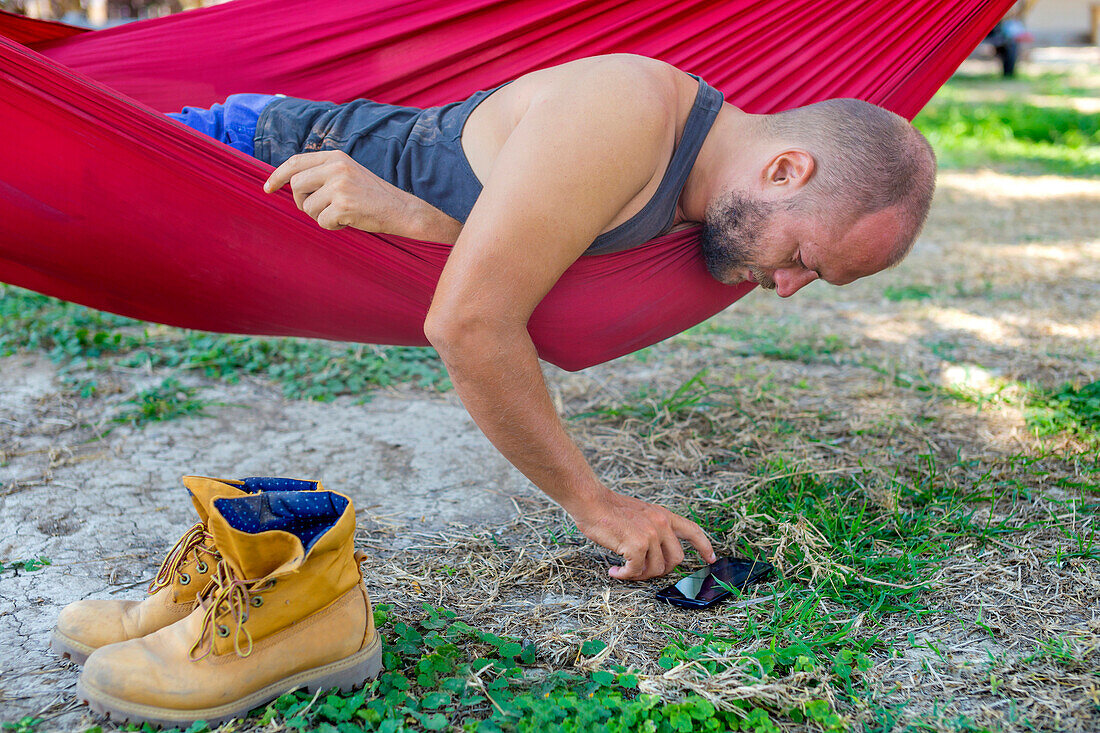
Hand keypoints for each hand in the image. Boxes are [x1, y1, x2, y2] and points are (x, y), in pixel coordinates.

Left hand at [263, 150, 459, 240]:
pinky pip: (321, 221)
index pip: (295, 162)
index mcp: (335, 157)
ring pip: (307, 207)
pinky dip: (332, 226)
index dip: (277, 175)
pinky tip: (349, 220)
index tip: (266, 188)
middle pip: (296, 186)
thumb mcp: (347, 174)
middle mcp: (336, 168)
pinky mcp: (343, 205)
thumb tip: (289, 183)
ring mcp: (340, 186)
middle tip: (320, 208)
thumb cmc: (372, 196)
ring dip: (320, 216)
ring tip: (341, 213)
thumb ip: (322, 173)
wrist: (401, 209)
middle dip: (302, 202)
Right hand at [569, 489, 716, 580]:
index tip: (710, 558)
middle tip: (643, 570)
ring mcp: (651, 535)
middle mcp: (661, 524)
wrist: (591, 501)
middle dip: (662, 570)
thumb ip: (652, 527)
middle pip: (676, 559)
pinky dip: (624, 575)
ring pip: (657, 569)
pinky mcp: (637, 545)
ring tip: (624, 569)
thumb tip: (655, 552)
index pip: (692, 530)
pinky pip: (636, 571)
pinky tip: (614, 570)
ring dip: (640, 574)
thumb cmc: (609, 508)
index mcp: (663, 515)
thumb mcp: (640, 512)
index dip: (704, 546)